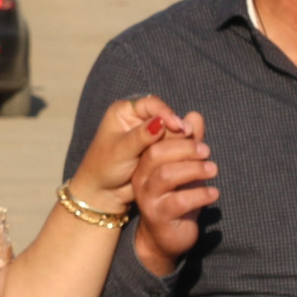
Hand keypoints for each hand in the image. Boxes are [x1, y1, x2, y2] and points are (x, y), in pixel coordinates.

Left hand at [69, 93, 187, 212]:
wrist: (104, 192)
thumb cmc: (104, 168)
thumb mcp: (121, 150)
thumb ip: (141, 136)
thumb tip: (161, 121)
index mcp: (124, 111)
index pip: (151, 104)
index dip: (166, 113)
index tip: (178, 126)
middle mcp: (137, 118)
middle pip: (164, 116)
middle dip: (176, 127)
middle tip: (189, 136)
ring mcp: (147, 133)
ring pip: (170, 130)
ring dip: (180, 138)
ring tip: (193, 146)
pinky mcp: (155, 148)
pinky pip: (171, 144)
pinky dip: (179, 148)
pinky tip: (188, 154)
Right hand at [131, 108, 213, 276]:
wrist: (165, 238)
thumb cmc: (176, 199)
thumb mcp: (185, 169)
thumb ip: (189, 143)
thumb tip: (195, 115)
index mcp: (146, 162)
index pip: (157, 139)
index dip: (176, 132)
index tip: (196, 133)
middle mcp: (142, 178)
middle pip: (157, 153)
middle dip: (185, 148)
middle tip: (207, 152)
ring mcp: (149, 197)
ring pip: (167, 175)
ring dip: (194, 169)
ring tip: (213, 170)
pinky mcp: (160, 216)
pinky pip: (179, 201)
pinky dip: (200, 194)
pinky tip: (214, 194)